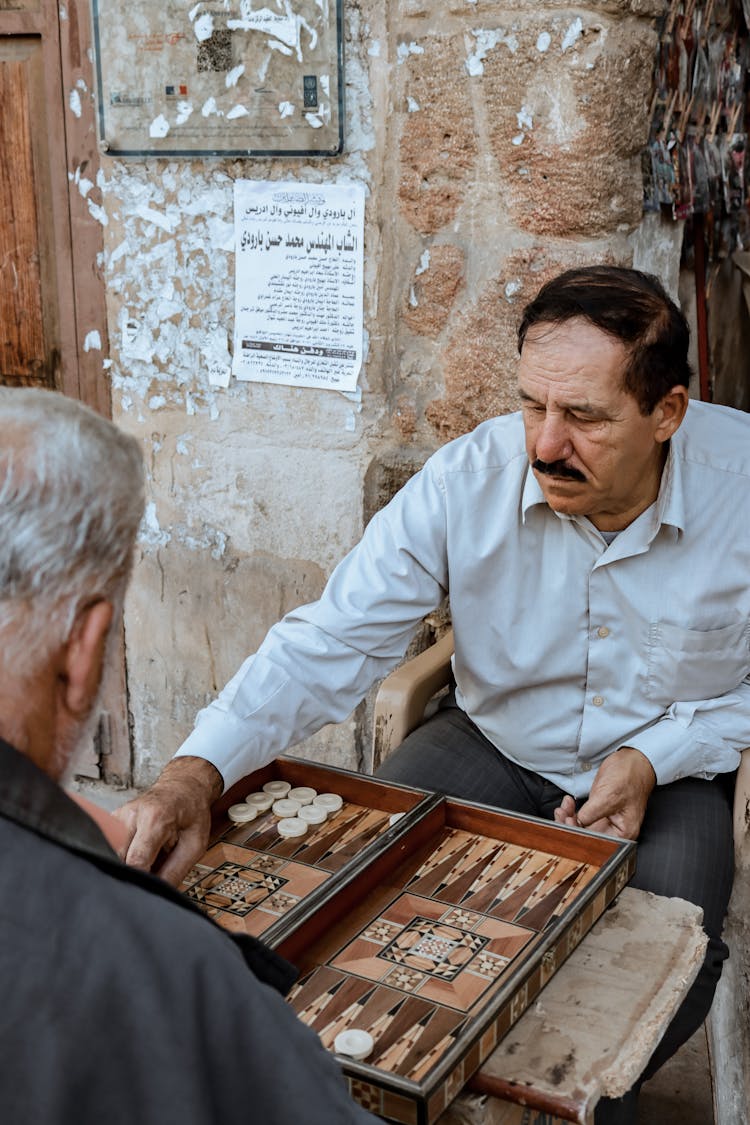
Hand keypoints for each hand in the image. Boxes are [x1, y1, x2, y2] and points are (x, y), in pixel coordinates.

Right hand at [114, 756, 223, 885]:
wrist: (182, 786)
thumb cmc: (191, 812)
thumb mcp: (195, 843)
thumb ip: (176, 870)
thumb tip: (160, 894)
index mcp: (155, 818)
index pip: (136, 859)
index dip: (139, 880)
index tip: (143, 895)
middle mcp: (131, 815)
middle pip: (116, 857)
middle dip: (126, 876)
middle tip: (141, 888)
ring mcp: (117, 816)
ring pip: (108, 853)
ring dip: (121, 867)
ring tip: (140, 870)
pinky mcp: (111, 820)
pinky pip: (108, 845)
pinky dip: (117, 858)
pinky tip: (130, 861)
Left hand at [553, 746, 656, 839]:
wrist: (632, 760)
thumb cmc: (630, 776)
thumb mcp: (610, 795)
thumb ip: (593, 813)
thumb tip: (578, 823)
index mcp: (623, 831)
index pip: (598, 842)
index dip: (580, 835)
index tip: (568, 823)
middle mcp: (614, 829)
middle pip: (587, 837)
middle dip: (571, 826)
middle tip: (562, 815)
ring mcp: (605, 819)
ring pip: (581, 827)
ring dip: (568, 818)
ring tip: (563, 808)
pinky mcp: (598, 810)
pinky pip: (581, 816)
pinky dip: (571, 811)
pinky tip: (568, 804)